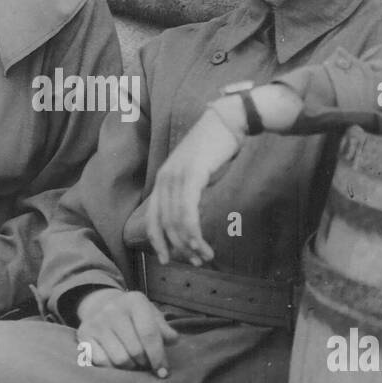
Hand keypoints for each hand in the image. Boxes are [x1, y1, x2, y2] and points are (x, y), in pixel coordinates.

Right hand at [77, 288, 179, 377]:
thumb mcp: (151, 316)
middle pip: (136, 350)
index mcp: (135, 301)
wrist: (101, 305)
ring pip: (120, 359)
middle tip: (146, 363)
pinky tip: (117, 363)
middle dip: (144, 362)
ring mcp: (97, 322)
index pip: (149, 334)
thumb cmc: (134, 316)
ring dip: (130, 367)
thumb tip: (173, 340)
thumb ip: (164, 329)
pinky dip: (112, 368)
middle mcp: (113, 309)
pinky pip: (102, 362)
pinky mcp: (84, 334)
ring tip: (133, 363)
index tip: (163, 372)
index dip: (158, 356)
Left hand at [146, 99, 242, 265]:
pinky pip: (187, 212)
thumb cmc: (217, 146)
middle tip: (196, 262)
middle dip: (178, 248)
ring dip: (189, 244)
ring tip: (204, 256)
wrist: (229, 120)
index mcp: (163, 179)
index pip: (153, 217)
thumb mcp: (197, 171)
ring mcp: (176, 176)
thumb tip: (194, 216)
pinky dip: (193, 232)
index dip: (158, 241)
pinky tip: (201, 243)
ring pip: (176, 222)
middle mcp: (165, 178)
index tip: (166, 259)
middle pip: (164, 224)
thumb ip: (190, 191)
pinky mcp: (192, 176)